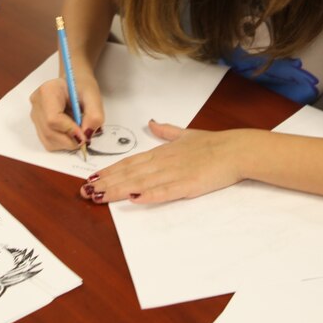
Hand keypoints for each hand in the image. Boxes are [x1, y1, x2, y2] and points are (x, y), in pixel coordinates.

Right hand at [29, 73, 103, 151]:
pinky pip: (48, 142)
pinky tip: (69, 131)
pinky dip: (62, 143)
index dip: (69, 130)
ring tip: (77, 129)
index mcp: (48, 91)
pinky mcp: (37, 125)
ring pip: (48, 141)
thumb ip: (94, 115)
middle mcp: (37, 104)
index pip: (52, 119)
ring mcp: (35, 115)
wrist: (74, 85)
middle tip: (85, 136)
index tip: (84, 135)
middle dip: (70, 140)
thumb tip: (87, 134)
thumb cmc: (82, 87)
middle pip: (49, 132)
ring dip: (67, 142)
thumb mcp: (94, 97)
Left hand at [79, 120, 244, 203]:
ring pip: (141, 183)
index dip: (109, 170)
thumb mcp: (186, 134)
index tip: (92, 177)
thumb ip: (166, 131)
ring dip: (119, 190)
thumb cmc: (214, 143)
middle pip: (129, 173)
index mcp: (162, 152)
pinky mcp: (188, 185)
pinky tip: (135, 199)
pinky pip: (165, 191)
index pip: (129, 162)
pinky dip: (150, 195)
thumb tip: (152, 123)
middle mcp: (163, 162)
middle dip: (106, 183)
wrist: (236, 149)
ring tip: (99, 197)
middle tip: (85, 192)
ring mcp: (175, 174)